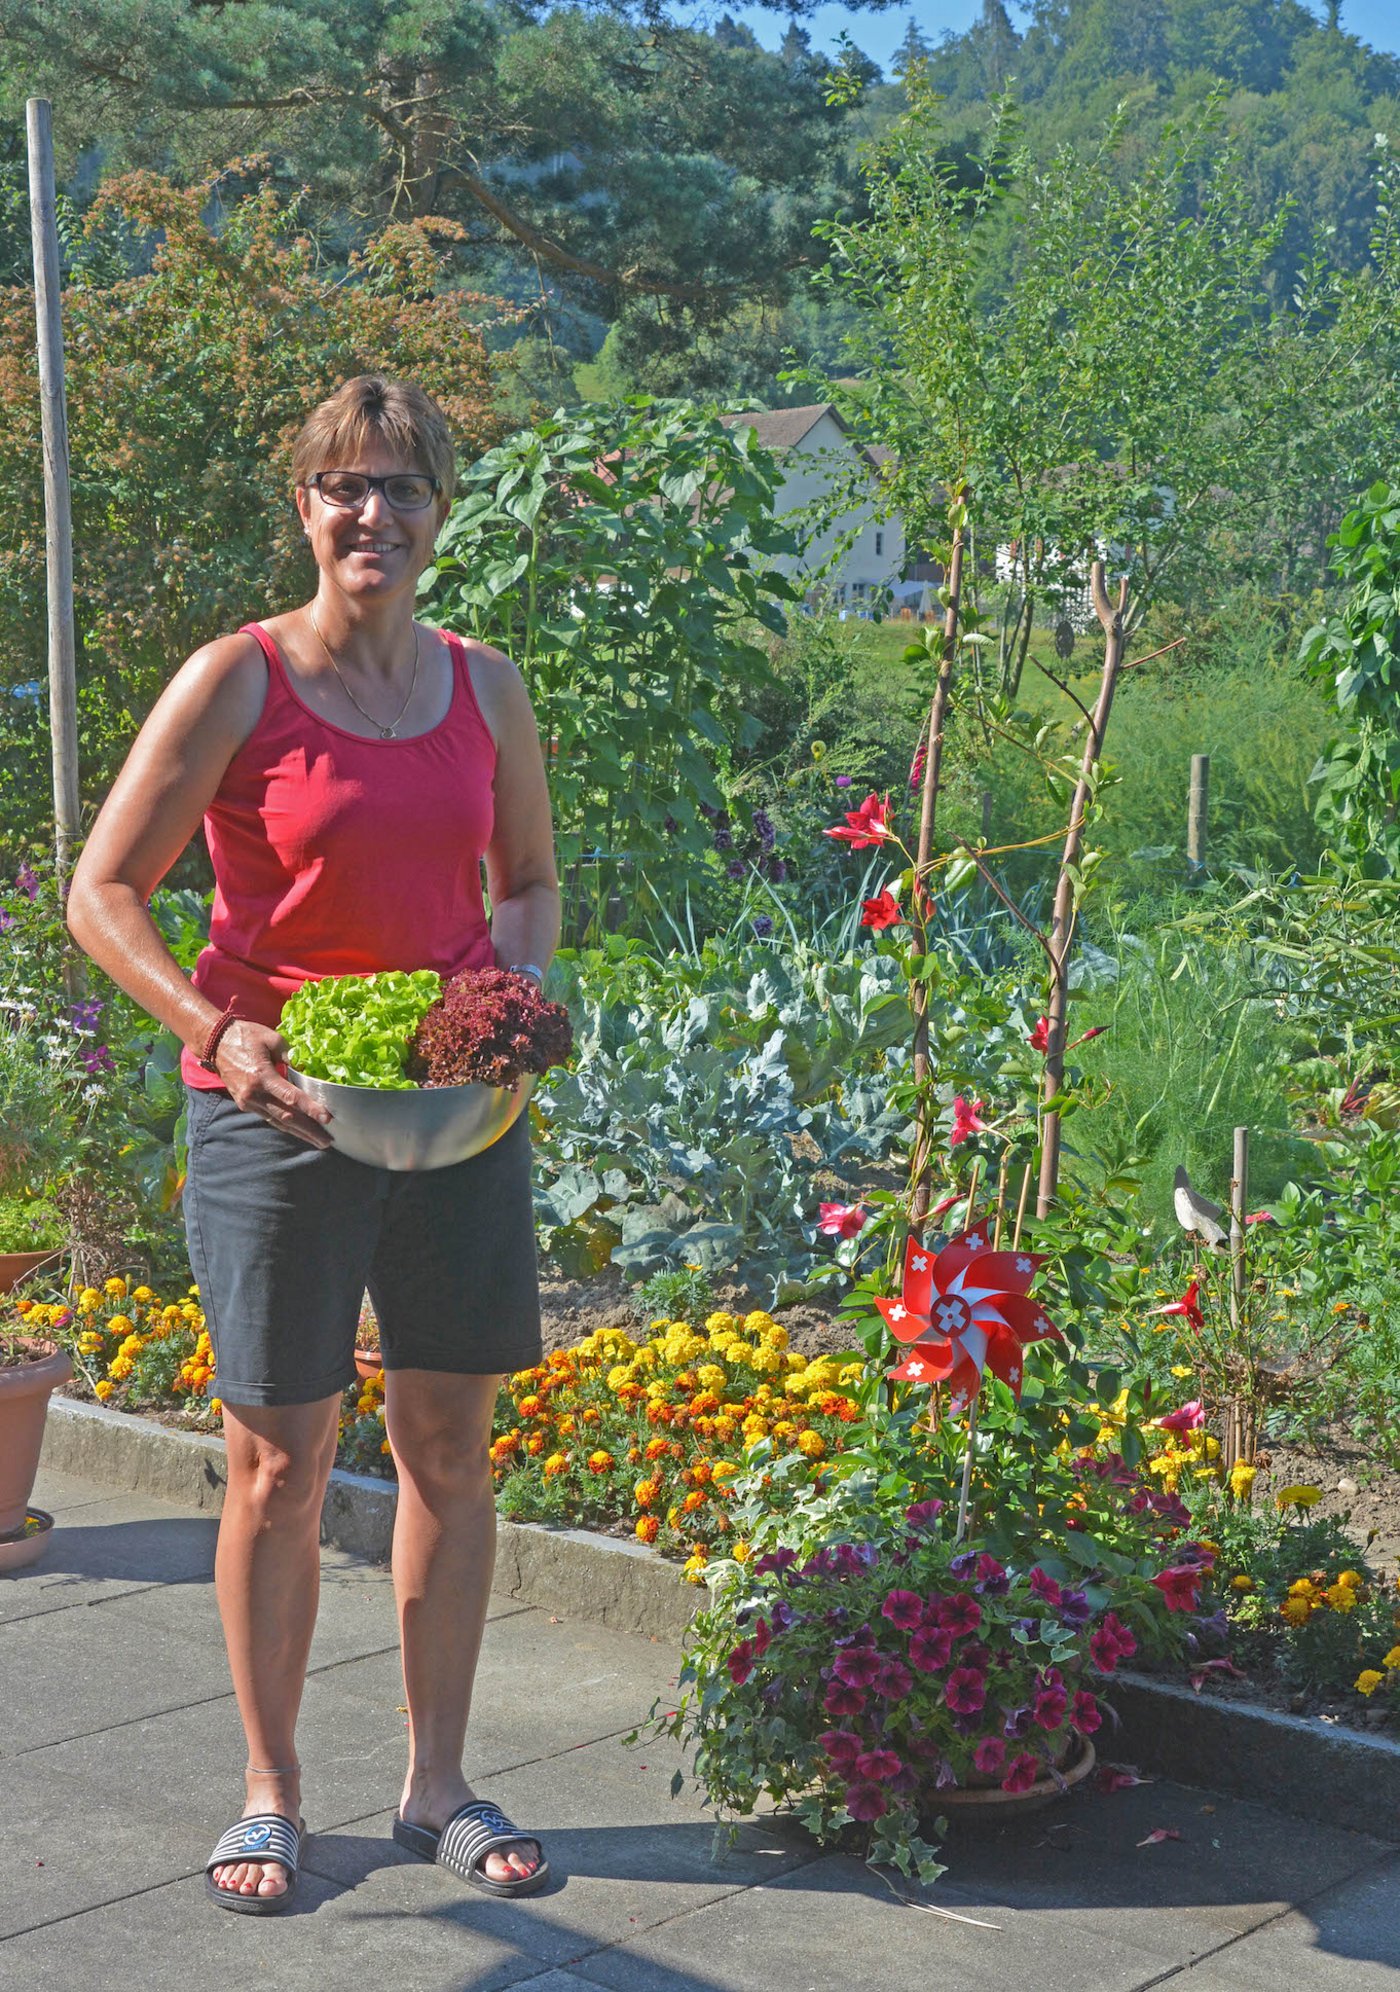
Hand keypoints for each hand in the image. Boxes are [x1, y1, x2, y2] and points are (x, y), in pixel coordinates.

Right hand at [213, 1021, 334, 1148]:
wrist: (215, 1043)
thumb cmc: (246, 1036)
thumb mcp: (272, 1039)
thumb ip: (291, 1056)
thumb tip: (307, 1070)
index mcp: (262, 1077)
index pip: (291, 1097)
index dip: (310, 1109)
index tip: (327, 1118)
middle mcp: (254, 1094)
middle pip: (286, 1117)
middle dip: (308, 1130)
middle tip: (327, 1141)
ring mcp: (247, 1102)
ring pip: (278, 1121)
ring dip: (299, 1133)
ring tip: (317, 1141)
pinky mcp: (244, 1104)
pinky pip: (269, 1117)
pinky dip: (285, 1125)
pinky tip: (298, 1131)